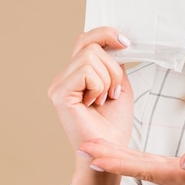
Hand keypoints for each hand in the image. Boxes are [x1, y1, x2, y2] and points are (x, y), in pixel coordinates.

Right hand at [48, 27, 133, 151]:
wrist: (112, 150)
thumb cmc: (114, 122)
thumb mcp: (119, 82)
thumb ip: (113, 61)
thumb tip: (114, 40)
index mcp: (76, 72)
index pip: (86, 39)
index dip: (106, 34)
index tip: (126, 42)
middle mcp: (63, 76)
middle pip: (91, 44)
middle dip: (113, 66)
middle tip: (114, 90)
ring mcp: (59, 85)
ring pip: (91, 56)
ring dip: (108, 78)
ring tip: (104, 99)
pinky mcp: (60, 94)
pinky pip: (87, 72)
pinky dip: (100, 86)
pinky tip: (95, 103)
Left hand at [78, 139, 184, 184]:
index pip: (144, 166)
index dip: (117, 160)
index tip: (93, 155)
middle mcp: (178, 178)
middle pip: (137, 166)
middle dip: (109, 158)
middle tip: (83, 148)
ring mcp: (182, 178)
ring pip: (143, 166)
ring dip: (119, 158)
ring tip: (98, 151)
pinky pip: (154, 166)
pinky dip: (137, 160)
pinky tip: (130, 157)